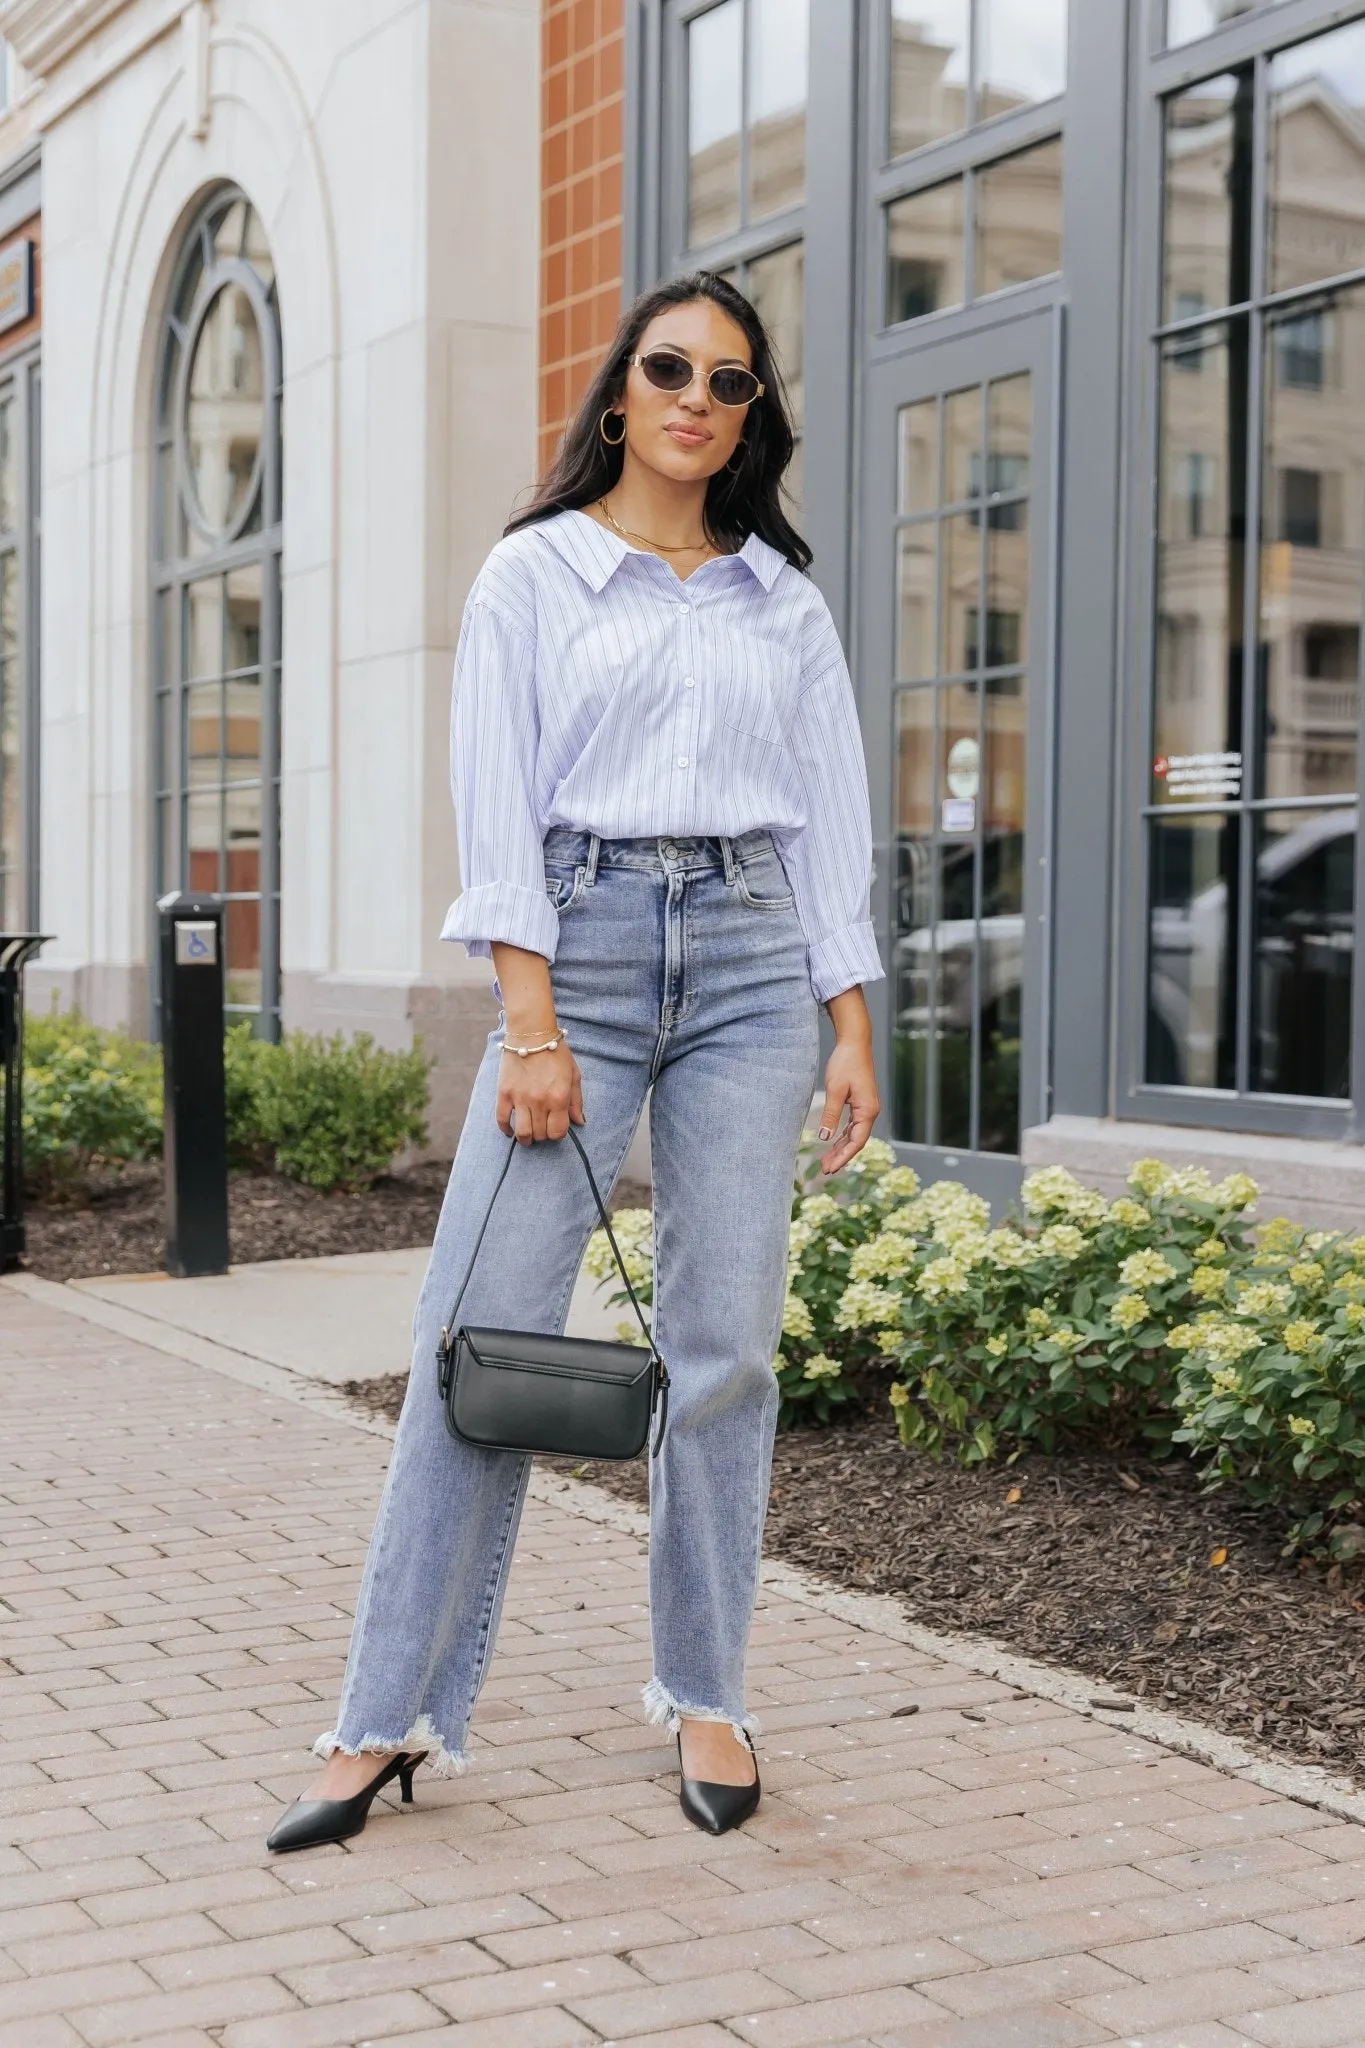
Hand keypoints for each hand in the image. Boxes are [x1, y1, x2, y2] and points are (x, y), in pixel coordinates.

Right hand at [490, 941, 584, 1144]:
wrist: (531, 1033)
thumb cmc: (556, 1053)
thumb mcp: (574, 1075)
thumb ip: (577, 1101)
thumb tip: (580, 1122)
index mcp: (559, 1097)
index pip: (558, 1132)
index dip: (558, 1134)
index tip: (556, 1128)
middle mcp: (540, 1101)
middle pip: (540, 1134)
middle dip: (543, 1136)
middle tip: (542, 1129)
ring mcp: (520, 1098)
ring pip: (522, 1132)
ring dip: (526, 1139)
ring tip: (528, 1136)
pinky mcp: (504, 1093)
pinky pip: (502, 1119)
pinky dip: (506, 1129)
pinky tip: (510, 1131)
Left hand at [817, 989, 879, 1175]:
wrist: (854, 1043)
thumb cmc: (846, 1063)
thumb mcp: (835, 1090)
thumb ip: (831, 1115)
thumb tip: (825, 1138)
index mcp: (868, 1111)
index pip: (856, 1142)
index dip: (843, 1157)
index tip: (829, 1169)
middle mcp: (870, 1112)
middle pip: (856, 1142)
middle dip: (841, 1157)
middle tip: (824, 1170)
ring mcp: (866, 1108)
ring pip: (854, 1135)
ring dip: (841, 1148)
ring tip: (826, 1161)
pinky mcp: (861, 1103)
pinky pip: (853, 1126)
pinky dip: (843, 1136)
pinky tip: (833, 1143)